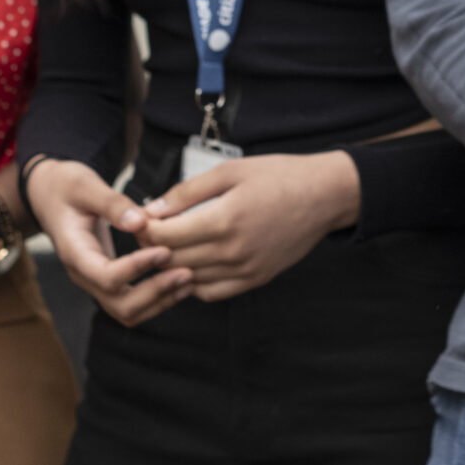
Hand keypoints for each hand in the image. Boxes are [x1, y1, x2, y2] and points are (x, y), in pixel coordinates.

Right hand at [25, 156, 189, 325]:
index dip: (137, 268)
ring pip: (127, 311)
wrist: (48, 195)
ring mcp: (95, 281)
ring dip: (160, 301)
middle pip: (119, 305)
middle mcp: (84, 274)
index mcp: (74, 252)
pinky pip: (131, 302)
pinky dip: (157, 298)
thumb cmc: (65, 187)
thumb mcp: (84, 185)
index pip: (107, 276)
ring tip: (189, 280)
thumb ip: (111, 204)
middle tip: (186, 272)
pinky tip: (178, 282)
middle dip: (155, 293)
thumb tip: (141, 222)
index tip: (165, 250)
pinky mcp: (107, 280)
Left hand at [136, 151, 359, 301]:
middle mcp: (233, 251)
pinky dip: (194, 281)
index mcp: (224, 220)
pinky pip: (212, 292)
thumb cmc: (278, 176)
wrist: (324, 196)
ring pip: (189, 279)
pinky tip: (192, 263)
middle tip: (146, 231)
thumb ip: (187, 192)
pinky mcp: (256, 279)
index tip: (139, 218)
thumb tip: (151, 209)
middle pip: (173, 260)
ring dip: (171, 265)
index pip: (165, 237)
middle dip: (151, 247)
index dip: (144, 229)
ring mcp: (245, 270)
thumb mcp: (230, 172)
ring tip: (167, 245)